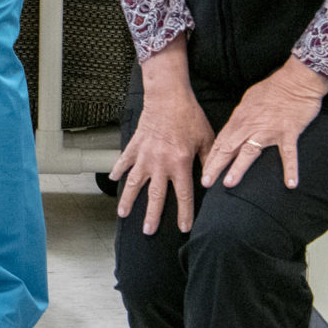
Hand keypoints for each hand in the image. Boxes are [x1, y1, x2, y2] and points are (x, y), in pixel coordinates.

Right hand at [108, 42, 213, 233]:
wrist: (167, 96)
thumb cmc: (189, 116)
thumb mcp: (207, 139)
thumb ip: (209, 161)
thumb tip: (214, 181)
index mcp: (180, 163)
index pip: (184, 195)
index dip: (185, 214)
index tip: (184, 229)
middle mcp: (160, 164)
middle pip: (155, 196)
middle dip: (152, 216)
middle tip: (148, 231)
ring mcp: (144, 155)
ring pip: (134, 183)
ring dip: (129, 200)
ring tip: (123, 214)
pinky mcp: (135, 145)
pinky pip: (124, 161)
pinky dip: (117, 170)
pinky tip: (112, 179)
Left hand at [198, 56, 327, 190]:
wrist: (296, 80)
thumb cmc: (273, 88)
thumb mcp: (249, 100)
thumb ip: (241, 116)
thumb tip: (235, 128)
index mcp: (240, 118)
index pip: (221, 141)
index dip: (211, 157)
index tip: (203, 172)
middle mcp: (250, 126)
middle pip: (228, 148)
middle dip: (215, 166)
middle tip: (205, 183)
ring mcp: (269, 130)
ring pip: (249, 152)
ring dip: (238, 168)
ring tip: (228, 183)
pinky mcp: (288, 133)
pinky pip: (288, 154)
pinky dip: (290, 169)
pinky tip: (290, 184)